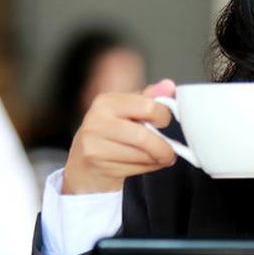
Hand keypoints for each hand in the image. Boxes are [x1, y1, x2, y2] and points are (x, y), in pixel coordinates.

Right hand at [62, 79, 177, 194]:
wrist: (83, 163)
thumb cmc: (108, 134)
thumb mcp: (126, 111)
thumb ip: (149, 98)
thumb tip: (168, 86)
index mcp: (106, 102)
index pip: (147, 106)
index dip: (163, 116)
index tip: (164, 122)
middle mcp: (98, 121)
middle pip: (143, 136)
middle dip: (163, 147)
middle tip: (170, 151)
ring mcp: (95, 144)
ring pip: (140, 155)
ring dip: (157, 159)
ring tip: (159, 157)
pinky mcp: (99, 165)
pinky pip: (134, 168)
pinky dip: (148, 168)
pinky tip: (145, 164)